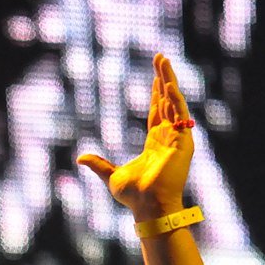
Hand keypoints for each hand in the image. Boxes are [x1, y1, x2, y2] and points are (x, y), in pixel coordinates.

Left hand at [76, 54, 194, 218]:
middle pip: (167, 101)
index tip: (156, 75)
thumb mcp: (110, 175)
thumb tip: (80, 158)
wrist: (147, 207)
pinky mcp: (184, 144)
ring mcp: (178, 139)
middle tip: (160, 57)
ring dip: (169, 80)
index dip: (157, 93)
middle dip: (163, 78)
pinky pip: (181, 116)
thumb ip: (98, 164)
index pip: (158, 112)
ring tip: (163, 60)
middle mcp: (169, 138)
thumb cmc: (133, 196)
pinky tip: (168, 83)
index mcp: (155, 143)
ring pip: (174, 103)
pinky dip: (175, 99)